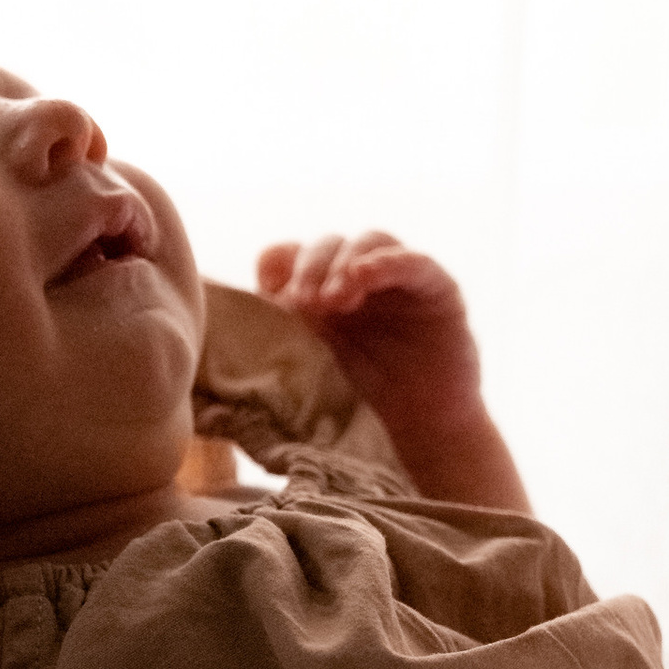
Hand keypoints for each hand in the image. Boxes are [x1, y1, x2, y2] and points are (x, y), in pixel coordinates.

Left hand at [255, 233, 527, 512]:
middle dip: (310, 267)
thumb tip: (230, 333)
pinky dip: (387, 262)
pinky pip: (415, 261)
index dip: (279, 263)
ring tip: (333, 299)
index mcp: (325, 287)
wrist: (423, 427)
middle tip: (302, 302)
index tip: (266, 288)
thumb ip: (281, 337)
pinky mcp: (438, 288)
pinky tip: (364, 276)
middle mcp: (361, 274)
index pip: (294, 253)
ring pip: (369, 240)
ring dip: (344, 264)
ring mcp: (401, 277)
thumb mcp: (311, 363)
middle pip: (328, 244)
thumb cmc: (364, 398)